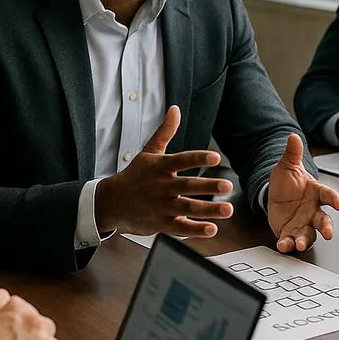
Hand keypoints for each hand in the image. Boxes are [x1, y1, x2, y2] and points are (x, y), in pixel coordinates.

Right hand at [95, 105, 234, 236]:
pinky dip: (195, 230)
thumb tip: (175, 109)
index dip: (198, 158)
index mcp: (160, 167)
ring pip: (187, 208)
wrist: (110, 202)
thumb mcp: (148, 152)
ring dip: (209, 210)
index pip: (181, 160)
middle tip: (228, 185)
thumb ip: (165, 132)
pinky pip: (180, 227)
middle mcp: (162, 186)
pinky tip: (211, 228)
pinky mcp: (160, 223)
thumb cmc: (134, 176)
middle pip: (187, 186)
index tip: (216, 157)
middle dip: (209, 186)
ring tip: (228, 209)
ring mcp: (161, 206)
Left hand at [268, 134, 338, 251]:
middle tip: (329, 233)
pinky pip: (291, 240)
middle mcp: (313, 210)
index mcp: (316, 193)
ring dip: (306, 240)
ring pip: (309, 234)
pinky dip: (288, 245)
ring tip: (300, 244)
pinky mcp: (291, 232)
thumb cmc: (287, 181)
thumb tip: (293, 136)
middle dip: (327, 227)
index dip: (335, 200)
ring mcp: (303, 223)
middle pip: (324, 220)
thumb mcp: (287, 165)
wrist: (275, 193)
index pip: (328, 195)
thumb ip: (292, 153)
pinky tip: (283, 246)